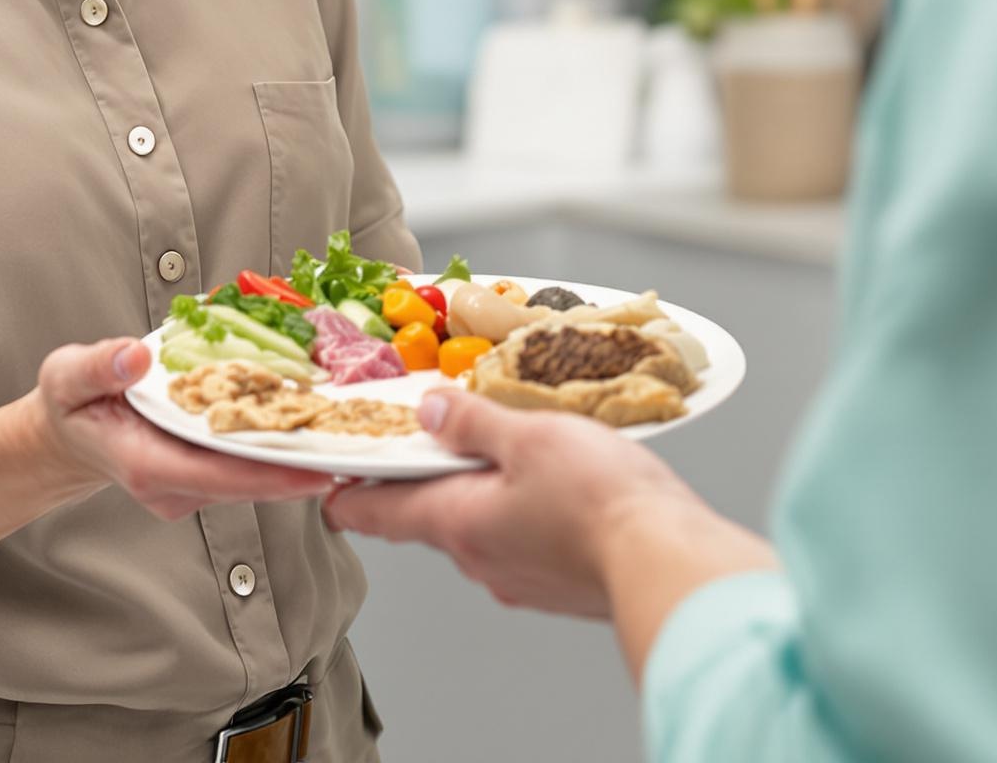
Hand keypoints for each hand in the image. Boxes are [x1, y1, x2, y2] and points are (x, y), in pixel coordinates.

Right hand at [33, 339, 337, 519]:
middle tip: (360, 441)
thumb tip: (134, 357)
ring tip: (353, 423)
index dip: (271, 475)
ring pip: (256, 470)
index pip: (219, 476)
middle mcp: (177, 485)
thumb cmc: (71, 404)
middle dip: (303, 462)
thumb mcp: (66, 377)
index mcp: (147, 466)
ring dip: (299, 448)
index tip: (319, 470)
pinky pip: (250, 458)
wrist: (71, 431)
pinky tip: (319, 415)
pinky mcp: (207, 472)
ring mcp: (194, 484)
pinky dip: (280, 437)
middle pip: (250, 478)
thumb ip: (96, 367)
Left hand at [324, 390, 769, 624]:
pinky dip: (523, 515)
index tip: (330, 485)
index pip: (378, 512)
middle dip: (427, 479)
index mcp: (456, 521)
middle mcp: (479, 561)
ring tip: (505, 452)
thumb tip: (430, 410)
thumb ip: (474, 422)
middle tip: (430, 439)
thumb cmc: (598, 501)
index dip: (349, 494)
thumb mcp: (527, 435)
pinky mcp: (559, 586)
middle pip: (430, 516)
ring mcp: (519, 580)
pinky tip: (554, 491)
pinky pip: (523, 545)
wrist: (666, 563)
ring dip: (481, 494)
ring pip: (481, 530)